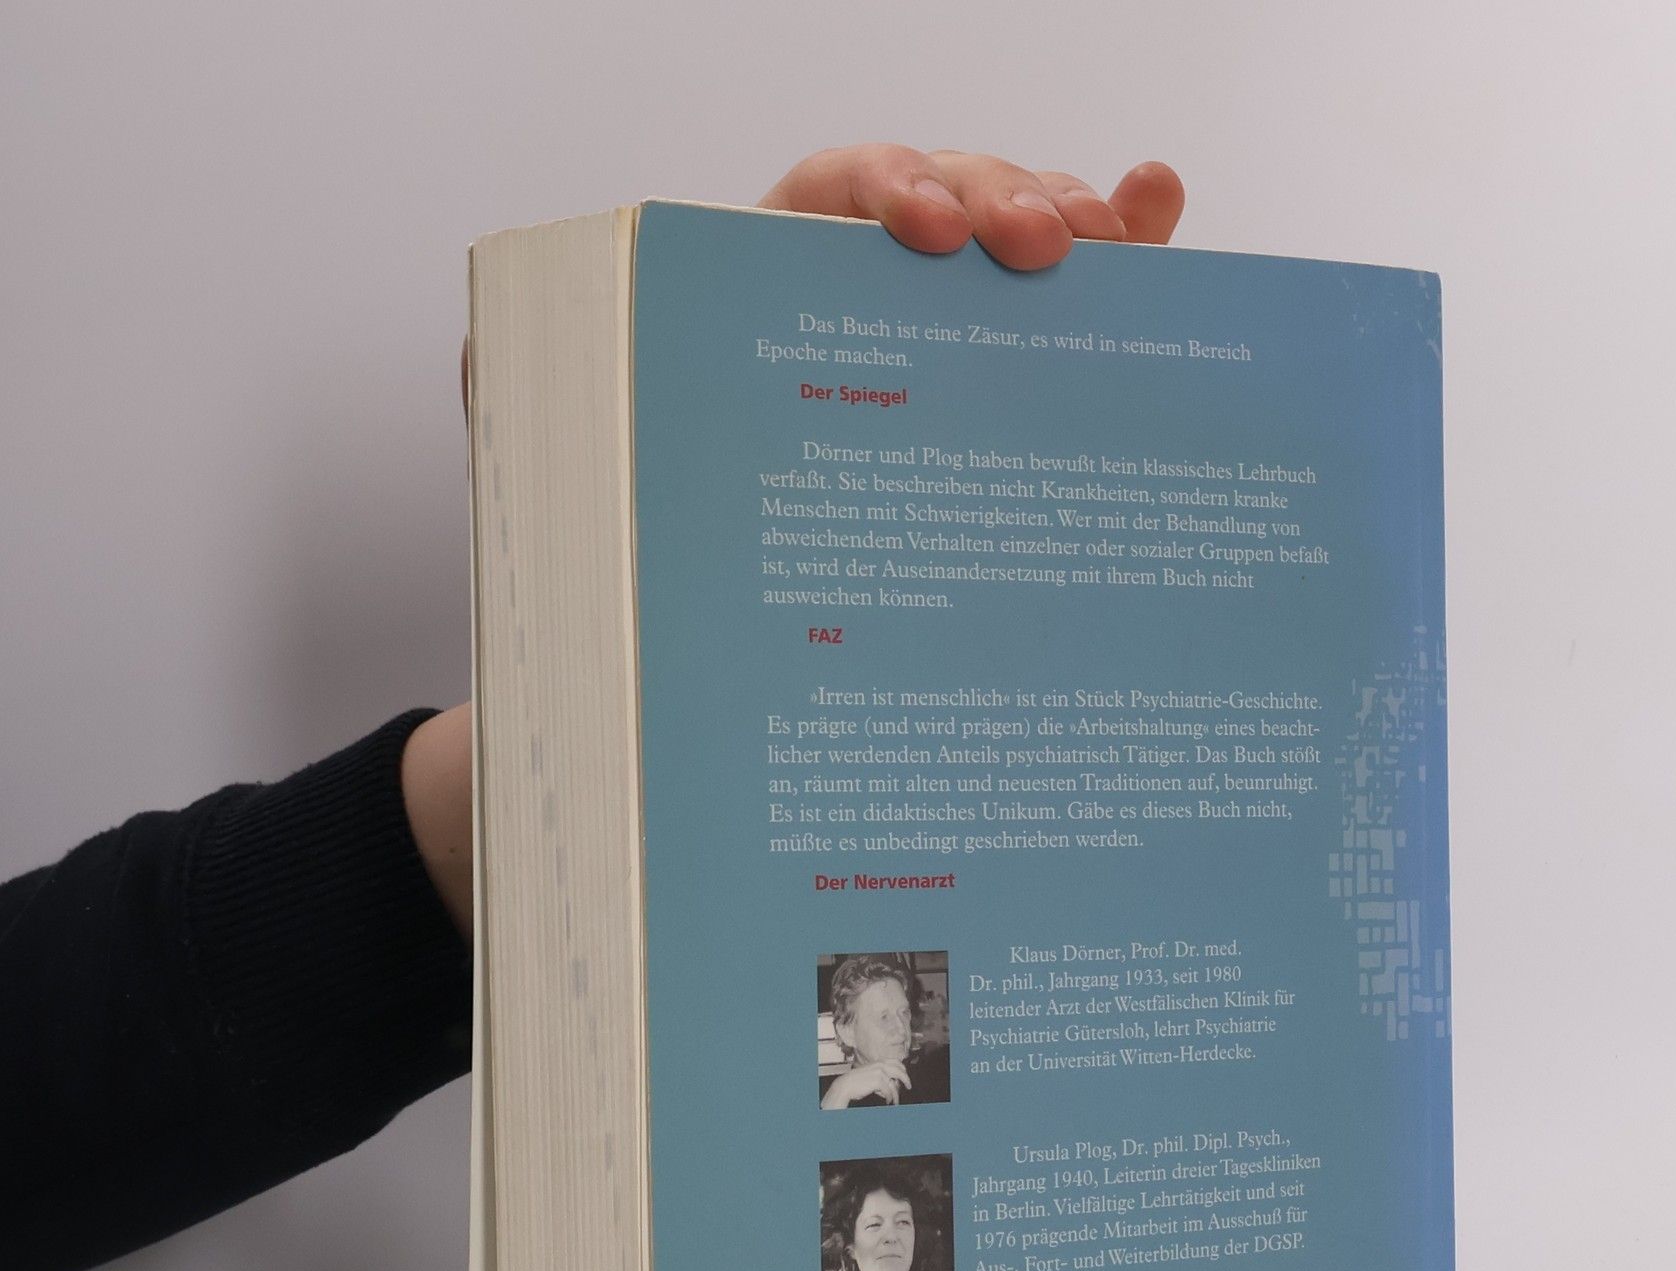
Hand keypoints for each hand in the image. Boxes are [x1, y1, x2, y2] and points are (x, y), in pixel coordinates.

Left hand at [434, 148, 1186, 942]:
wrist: (700, 659)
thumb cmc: (644, 558)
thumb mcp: (579, 482)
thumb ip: (533, 406)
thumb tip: (499, 363)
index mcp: (763, 295)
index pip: (831, 195)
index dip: (886, 188)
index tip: (924, 233)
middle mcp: (862, 305)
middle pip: (951, 200)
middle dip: (1002, 201)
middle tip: (1040, 250)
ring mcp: (946, 349)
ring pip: (1025, 250)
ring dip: (1079, 223)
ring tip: (1116, 241)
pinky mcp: (1008, 404)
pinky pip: (1075, 323)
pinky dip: (1128, 260)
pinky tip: (1158, 212)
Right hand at [822, 1059, 912, 1109]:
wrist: (846, 1085)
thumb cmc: (856, 1081)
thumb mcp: (870, 1074)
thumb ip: (881, 1075)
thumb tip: (891, 1084)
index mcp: (879, 1062)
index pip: (896, 1062)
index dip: (902, 1069)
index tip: (905, 1076)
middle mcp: (881, 1066)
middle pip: (900, 1071)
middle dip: (906, 1079)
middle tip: (909, 1086)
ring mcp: (880, 1073)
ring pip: (894, 1085)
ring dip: (896, 1095)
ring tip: (896, 1102)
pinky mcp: (879, 1081)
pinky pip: (889, 1092)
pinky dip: (889, 1098)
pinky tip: (887, 1101)